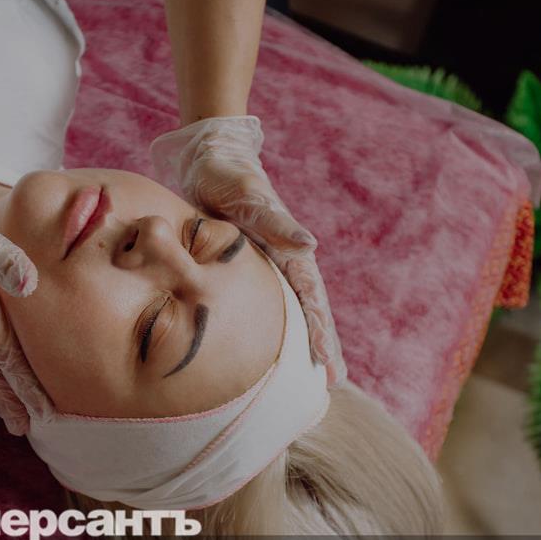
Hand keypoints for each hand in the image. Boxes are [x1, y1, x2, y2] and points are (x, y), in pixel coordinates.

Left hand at [150, 116, 347, 385]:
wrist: (209, 156)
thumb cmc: (226, 174)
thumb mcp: (246, 195)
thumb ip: (275, 221)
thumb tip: (310, 246)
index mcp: (289, 249)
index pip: (311, 299)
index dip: (320, 332)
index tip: (328, 364)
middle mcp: (284, 259)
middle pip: (308, 310)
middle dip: (320, 345)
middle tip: (331, 383)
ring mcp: (267, 264)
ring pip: (289, 309)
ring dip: (301, 340)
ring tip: (312, 374)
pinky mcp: (246, 265)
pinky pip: (263, 302)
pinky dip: (272, 326)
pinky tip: (269, 348)